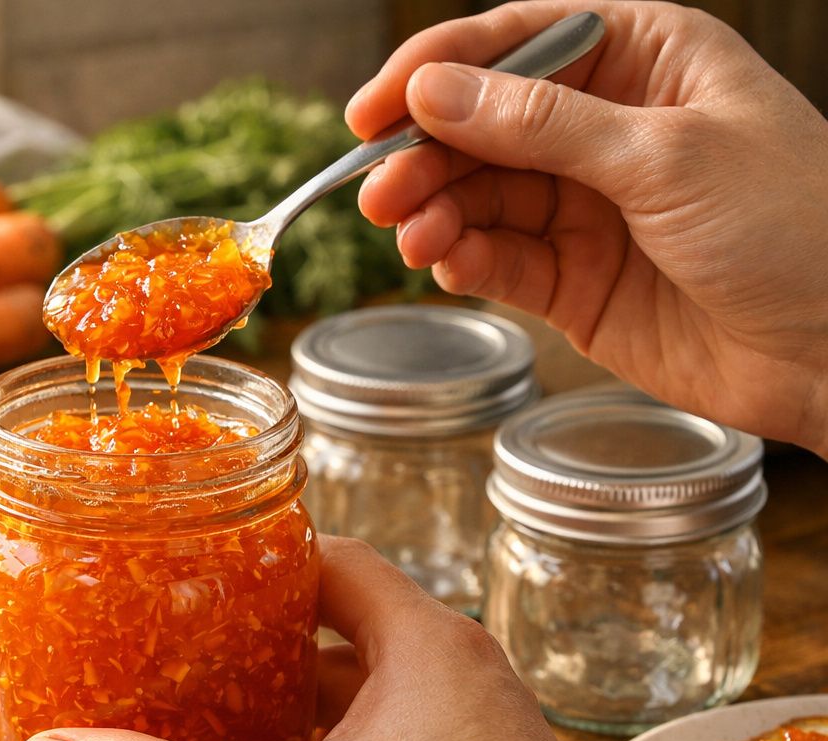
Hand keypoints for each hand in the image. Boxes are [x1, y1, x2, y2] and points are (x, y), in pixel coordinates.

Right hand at [11, 538, 827, 740]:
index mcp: (424, 644)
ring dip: (300, 718)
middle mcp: (459, 685)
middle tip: (187, 651)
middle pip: (349, 636)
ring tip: (217, 726)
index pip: (336, 560)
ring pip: (371, 711)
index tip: (198, 568)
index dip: (262, 558)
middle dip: (266, 647)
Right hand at [347, 1, 827, 455]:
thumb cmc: (796, 225)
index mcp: (643, 60)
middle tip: (380, 191)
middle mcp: (606, 127)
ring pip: (480, 196)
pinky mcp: (575, 281)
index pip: (516, 42)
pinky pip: (500, 261)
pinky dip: (464, 261)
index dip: (435, 70)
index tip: (372, 110)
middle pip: (481, 125)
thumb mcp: (665, 154)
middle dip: (425, 156)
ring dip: (435, 212)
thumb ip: (541, 126)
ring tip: (410, 235)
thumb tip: (435, 91)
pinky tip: (447, 263)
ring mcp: (588, 206)